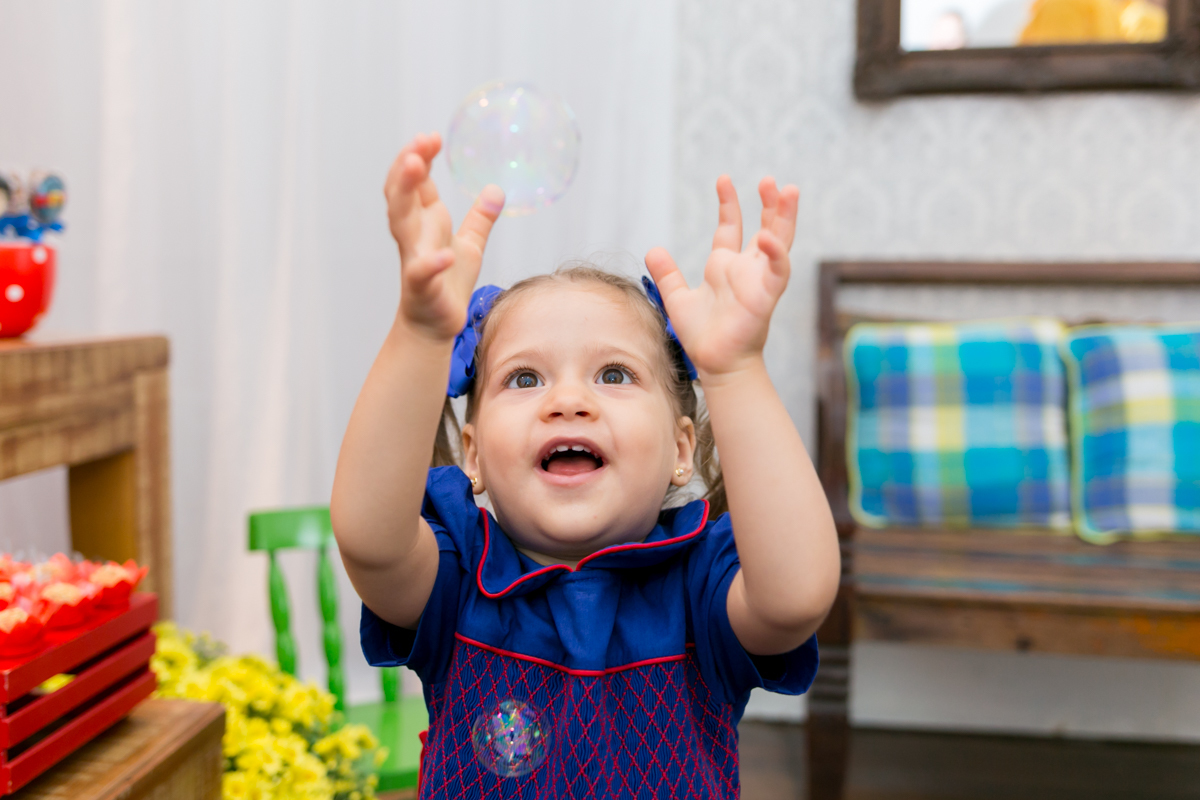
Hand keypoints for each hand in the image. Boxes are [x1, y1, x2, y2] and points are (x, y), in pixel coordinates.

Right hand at [385, 132, 504, 339]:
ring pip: (401, 222)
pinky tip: (445, 255)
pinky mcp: (422, 286)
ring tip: (414, 167)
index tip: (432, 137)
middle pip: (400, 195)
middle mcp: (414, 236)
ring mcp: (414, 259)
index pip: (414, 183)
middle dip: (406, 168)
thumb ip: (480, 218)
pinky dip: (431, 262)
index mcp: (423, 222)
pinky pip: (423, 272)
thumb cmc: (448, 283)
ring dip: (404, 193)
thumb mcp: (470, 245)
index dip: (418, 157)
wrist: (436, 325)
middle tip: (419, 144)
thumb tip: (496, 189)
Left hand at [644, 175, 797, 377]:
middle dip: (768, 204)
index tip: (723, 180)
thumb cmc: (703, 337)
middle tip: (767, 180)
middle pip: (765, 228)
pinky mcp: (766, 296)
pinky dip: (775, 253)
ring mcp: (759, 281)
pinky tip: (767, 237)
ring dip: (784, 217)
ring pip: (779, 242)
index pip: (730, 228)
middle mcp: (746, 270)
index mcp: (725, 267)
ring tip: (786, 192)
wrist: (715, 365)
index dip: (728, 204)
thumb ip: (667, 274)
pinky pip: (777, 271)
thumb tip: (652, 250)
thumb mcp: (678, 299)